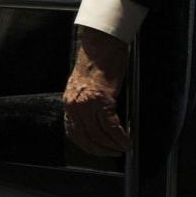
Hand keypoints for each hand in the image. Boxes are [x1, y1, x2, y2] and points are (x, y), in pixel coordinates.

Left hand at [63, 26, 130, 156]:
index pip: (74, 132)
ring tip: (123, 147)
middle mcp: (74, 104)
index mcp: (69, 102)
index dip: (87, 145)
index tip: (98, 150)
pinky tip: (127, 140)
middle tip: (114, 152)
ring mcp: (87, 103)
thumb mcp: (83, 86)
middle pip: (87, 136)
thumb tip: (97, 120)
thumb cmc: (96, 62)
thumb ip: (85, 103)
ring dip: (113, 144)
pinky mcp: (101, 99)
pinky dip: (120, 136)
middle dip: (102, 149)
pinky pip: (111, 125)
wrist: (101, 44)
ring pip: (100, 133)